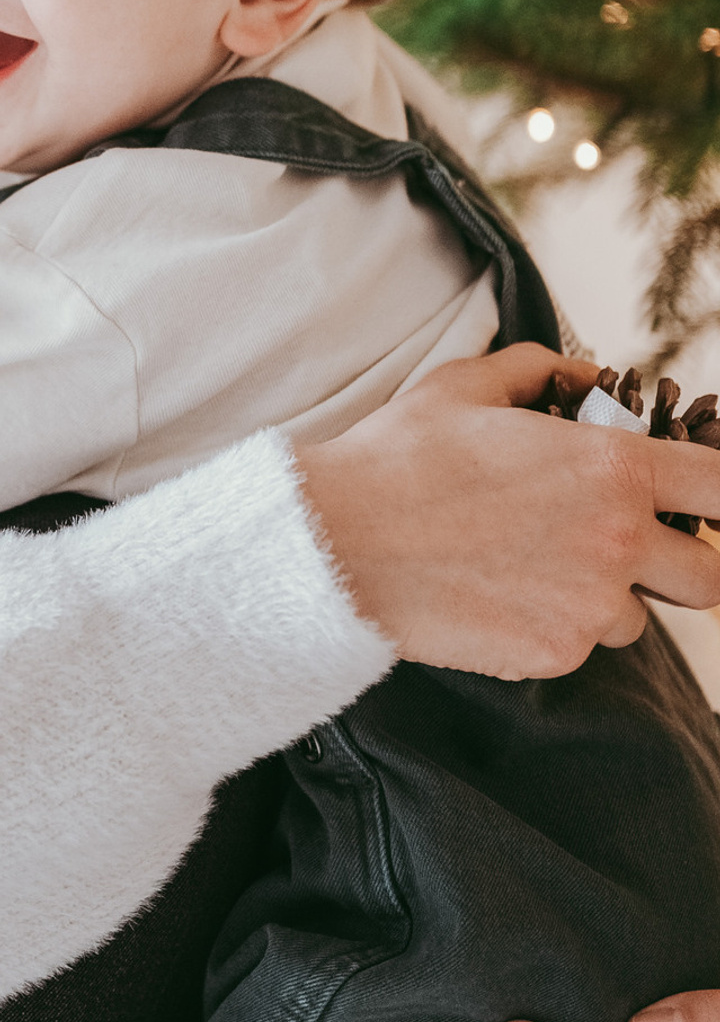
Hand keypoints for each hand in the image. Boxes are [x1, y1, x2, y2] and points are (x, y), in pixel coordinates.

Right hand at [295, 344, 719, 678]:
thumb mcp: (461, 386)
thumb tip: (584, 373)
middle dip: (679, 564)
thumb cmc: (397, 459)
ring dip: (602, 597)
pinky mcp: (555, 653)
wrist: (338, 543)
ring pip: (636, 616)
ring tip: (529, 568)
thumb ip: (537, 369)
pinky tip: (493, 593)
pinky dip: (549, 624)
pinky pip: (578, 644)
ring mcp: (589, 606)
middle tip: (625, 546)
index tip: (699, 497)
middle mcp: (617, 541)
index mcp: (609, 468)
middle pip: (711, 577)